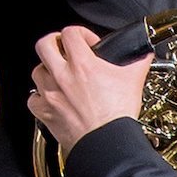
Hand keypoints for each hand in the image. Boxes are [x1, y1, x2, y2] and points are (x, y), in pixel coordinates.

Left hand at [29, 24, 151, 161]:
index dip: (79, 32)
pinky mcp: (45, 112)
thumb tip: (143, 54)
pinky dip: (39, 96)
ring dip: (47, 70)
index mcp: (82, 65)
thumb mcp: (133, 82)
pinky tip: (50, 98)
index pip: (70, 33)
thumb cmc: (117, 116)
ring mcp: (51, 94)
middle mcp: (62, 76)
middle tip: (63, 48)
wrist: (107, 143)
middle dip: (53, 42)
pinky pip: (33, 98)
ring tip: (59, 74)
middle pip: (44, 45)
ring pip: (37, 71)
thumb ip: (138, 62)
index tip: (87, 42)